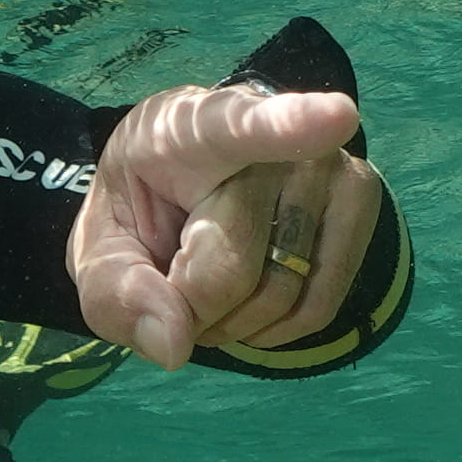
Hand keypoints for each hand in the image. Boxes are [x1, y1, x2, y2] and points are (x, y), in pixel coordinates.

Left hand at [71, 80, 382, 364]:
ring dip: (231, 324)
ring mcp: (329, 166)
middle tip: (172, 277)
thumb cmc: (148, 210)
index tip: (335, 117)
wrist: (193, 186)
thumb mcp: (101, 248)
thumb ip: (114, 292)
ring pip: (278, 295)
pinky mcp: (360, 201)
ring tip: (209, 288)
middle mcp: (275, 139)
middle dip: (190, 305)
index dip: (290, 124)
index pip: (240, 128)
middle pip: (230, 267)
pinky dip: (274, 331)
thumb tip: (176, 344)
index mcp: (192, 128)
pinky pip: (318, 306)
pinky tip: (249, 308)